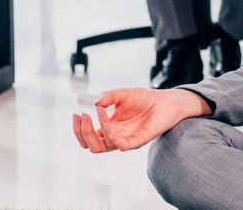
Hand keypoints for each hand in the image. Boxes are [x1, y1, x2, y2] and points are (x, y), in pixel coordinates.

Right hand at [72, 88, 209, 152]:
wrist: (166, 101)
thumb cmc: (145, 99)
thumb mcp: (123, 94)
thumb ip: (109, 97)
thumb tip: (96, 102)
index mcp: (110, 128)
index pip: (89, 136)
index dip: (79, 129)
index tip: (76, 114)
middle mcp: (116, 136)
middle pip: (92, 145)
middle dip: (82, 132)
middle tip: (81, 116)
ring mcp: (126, 140)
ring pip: (102, 148)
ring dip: (93, 132)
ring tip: (94, 115)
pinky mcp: (138, 140)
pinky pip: (121, 145)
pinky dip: (110, 134)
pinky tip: (107, 121)